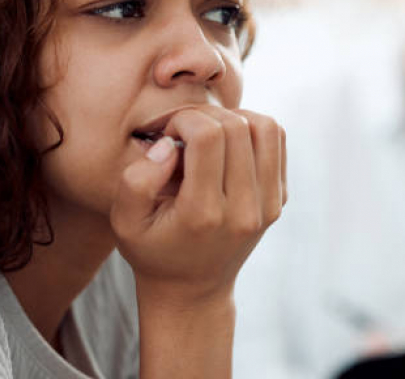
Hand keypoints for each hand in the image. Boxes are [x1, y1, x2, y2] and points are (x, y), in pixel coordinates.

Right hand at [110, 105, 286, 306]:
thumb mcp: (124, 221)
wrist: (192, 289)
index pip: (208, 136)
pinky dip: (253, 129)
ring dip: (234, 117)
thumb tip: (170, 144)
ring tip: (208, 134)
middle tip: (184, 132)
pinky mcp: (280, 198)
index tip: (168, 134)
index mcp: (204, 214)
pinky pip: (277, 141)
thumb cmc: (152, 249)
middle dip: (204, 115)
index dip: (183, 119)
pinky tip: (228, 144)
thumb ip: (136, 180)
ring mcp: (268, 204)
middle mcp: (244, 210)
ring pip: (266, 127)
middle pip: (237, 127)